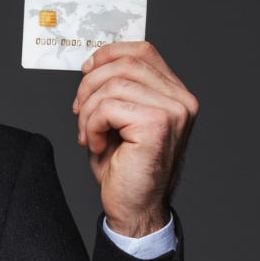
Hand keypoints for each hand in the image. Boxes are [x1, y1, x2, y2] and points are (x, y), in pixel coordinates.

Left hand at [71, 42, 197, 236]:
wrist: (135, 209)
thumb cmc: (126, 169)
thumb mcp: (119, 120)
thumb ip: (116, 90)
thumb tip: (93, 63)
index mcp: (175, 95)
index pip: (143, 51)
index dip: (109, 53)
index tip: (86, 70)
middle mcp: (181, 100)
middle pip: (126, 63)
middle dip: (90, 84)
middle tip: (78, 111)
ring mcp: (173, 111)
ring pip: (113, 85)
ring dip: (88, 110)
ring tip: (88, 134)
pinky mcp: (157, 125)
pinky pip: (108, 107)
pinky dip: (91, 125)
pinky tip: (96, 144)